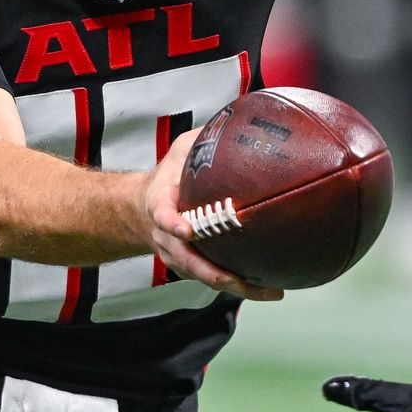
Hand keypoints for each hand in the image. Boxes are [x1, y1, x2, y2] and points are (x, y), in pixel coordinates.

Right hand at [140, 130, 283, 302]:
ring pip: (205, 276)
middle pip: (187, 260)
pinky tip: (271, 287)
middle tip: (238, 279)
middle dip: (213, 272)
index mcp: (161, 205)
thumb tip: (244, 120)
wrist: (140, 210)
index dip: (173, 224)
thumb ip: (204, 140)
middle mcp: (168, 237)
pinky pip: (216, 278)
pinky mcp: (193, 267)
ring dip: (236, 286)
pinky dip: (241, 286)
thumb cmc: (169, 176)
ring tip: (270, 291)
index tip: (187, 229)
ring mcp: (179, 256)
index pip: (163, 215)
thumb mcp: (180, 151)